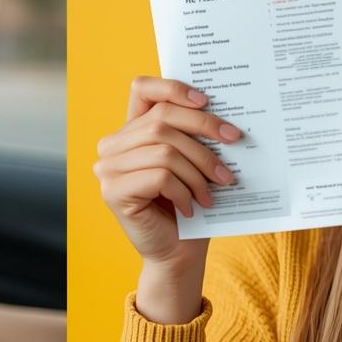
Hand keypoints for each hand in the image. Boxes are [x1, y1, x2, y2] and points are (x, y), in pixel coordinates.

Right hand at [93, 77, 240, 319]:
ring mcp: (107, 169)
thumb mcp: (192, 161)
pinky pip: (159, 176)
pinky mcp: (113, 192)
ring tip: (217, 187)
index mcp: (129, 131)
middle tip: (234, 144)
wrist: (178, 253)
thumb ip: (191, 134)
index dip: (173, 87)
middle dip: (204, 131)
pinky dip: (184, 190)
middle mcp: (112, 146)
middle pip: (162, 120)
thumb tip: (221, 111)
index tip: (207, 101)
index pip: (142, 88)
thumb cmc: (189, 205)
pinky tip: (192, 206)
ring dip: (199, 169)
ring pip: (164, 149)